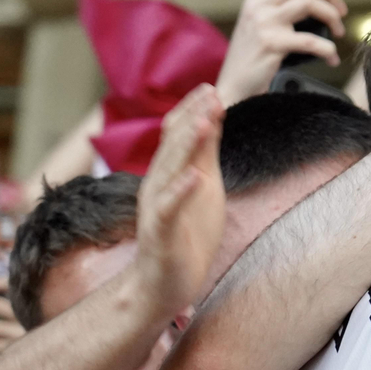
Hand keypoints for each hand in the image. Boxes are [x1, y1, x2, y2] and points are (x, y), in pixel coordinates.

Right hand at [131, 86, 225, 318]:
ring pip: (170, 171)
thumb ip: (204, 153)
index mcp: (170, 172)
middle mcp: (159, 184)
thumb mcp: (203, 185)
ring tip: (203, 123)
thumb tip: (213, 116)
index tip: (212, 88)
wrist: (163, 282)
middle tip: (210, 93)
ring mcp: (158, 207)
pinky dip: (181, 192)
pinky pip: (169, 209)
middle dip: (193, 118)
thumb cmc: (186, 233)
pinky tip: (194, 178)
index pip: (178, 133)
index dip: (194, 110)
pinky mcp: (161, 231)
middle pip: (174, 145)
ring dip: (186, 145)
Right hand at [215, 0, 345, 103]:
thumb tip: (319, 6)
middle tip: (342, 12)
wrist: (232, 90)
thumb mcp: (264, 31)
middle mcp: (259, 6)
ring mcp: (263, 23)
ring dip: (332, 17)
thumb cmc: (253, 63)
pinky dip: (327, 49)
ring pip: (308, 2)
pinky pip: (310, 40)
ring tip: (338, 34)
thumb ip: (282, 15)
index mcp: (258, 1)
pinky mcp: (270, 43)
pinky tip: (331, 59)